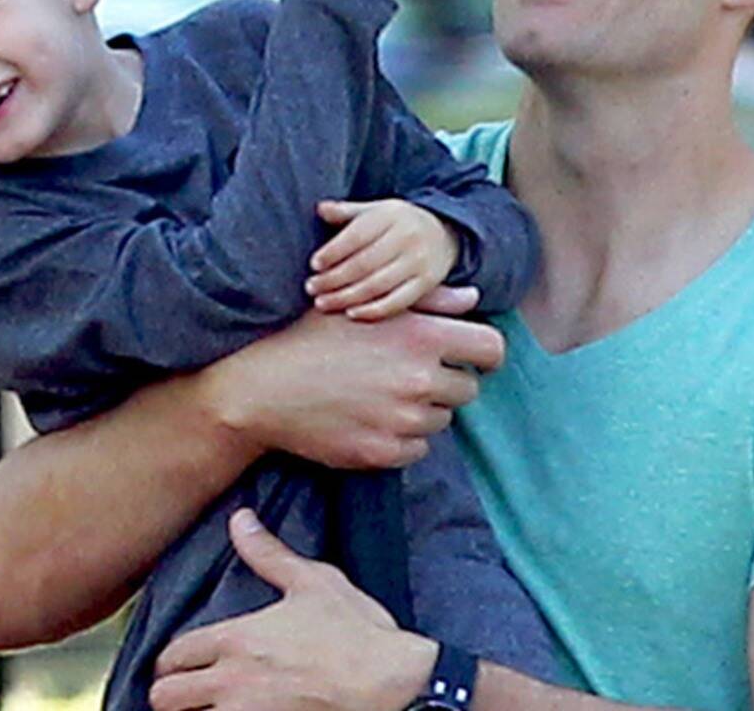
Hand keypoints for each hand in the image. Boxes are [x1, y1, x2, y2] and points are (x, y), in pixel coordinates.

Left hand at [150, 508, 435, 710]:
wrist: (395, 683)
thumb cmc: (356, 631)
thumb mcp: (313, 581)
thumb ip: (268, 554)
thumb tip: (239, 519)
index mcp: (237, 639)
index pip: (173, 655)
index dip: (173, 660)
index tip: (182, 663)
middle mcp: (232, 682)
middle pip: (164, 698)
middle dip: (172, 693)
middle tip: (189, 692)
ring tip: (210, 707)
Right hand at [203, 303, 500, 469]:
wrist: (262, 387)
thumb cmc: (311, 334)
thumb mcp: (365, 303)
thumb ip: (427, 300)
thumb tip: (472, 299)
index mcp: (420, 336)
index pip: (490, 349)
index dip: (485, 352)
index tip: (473, 356)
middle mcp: (419, 380)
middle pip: (468, 389)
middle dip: (448, 381)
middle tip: (412, 373)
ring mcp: (402, 420)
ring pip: (441, 420)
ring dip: (423, 409)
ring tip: (383, 393)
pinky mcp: (384, 453)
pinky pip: (417, 449)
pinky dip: (403, 437)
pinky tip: (372, 417)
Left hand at [306, 199, 460, 319]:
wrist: (444, 232)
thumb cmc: (398, 223)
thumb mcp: (375, 210)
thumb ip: (347, 211)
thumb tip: (320, 208)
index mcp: (389, 216)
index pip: (356, 236)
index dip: (333, 252)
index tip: (314, 265)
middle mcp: (406, 238)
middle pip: (363, 264)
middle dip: (333, 279)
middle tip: (311, 288)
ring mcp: (418, 262)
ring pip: (377, 285)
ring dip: (346, 297)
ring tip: (323, 303)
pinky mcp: (426, 283)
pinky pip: (397, 301)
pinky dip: (373, 310)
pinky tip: (352, 313)